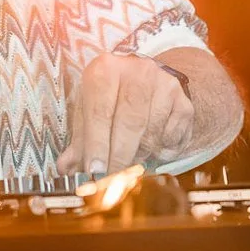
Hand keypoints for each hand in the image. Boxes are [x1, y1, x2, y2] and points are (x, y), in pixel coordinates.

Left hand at [57, 53, 195, 177]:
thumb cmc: (111, 102)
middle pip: (128, 123)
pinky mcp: (184, 103)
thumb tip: (65, 168)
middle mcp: (137, 70)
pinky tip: (151, 148)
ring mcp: (165, 85)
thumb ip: (79, 141)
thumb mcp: (91, 113)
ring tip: (129, 160)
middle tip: (111, 180)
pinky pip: (171, 139)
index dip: (96, 144)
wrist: (150, 85)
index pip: (100, 111)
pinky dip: (159, 153)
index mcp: (105, 69)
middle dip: (118, 157)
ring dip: (138, 157)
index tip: (94, 170)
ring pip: (151, 135)